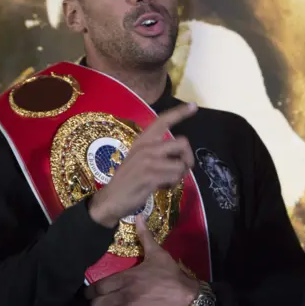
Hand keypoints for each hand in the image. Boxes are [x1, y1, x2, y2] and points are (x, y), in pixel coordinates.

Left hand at [86, 215, 199, 305]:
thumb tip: (138, 216)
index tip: (91, 291)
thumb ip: (145, 236)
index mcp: (127, 278)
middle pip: (97, 304)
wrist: (187, 299)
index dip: (91, 291)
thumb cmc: (171, 276)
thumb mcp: (158, 254)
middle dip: (96, 302)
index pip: (98, 288)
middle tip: (100, 300)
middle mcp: (125, 296)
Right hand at [89, 102, 197, 227]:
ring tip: (165, 181)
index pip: (162, 120)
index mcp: (143, 140)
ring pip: (181, 164)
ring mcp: (147, 161)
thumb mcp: (140, 159)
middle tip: (180, 170)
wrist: (110, 200)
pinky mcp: (150, 176)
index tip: (194, 105)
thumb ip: (158, 152)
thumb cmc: (128, 180)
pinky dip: (172, 185)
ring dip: (178, 176)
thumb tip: (182, 154)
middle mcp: (146, 147)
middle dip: (187, 158)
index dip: (180, 112)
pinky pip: (174, 177)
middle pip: (183, 143)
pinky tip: (161, 187)